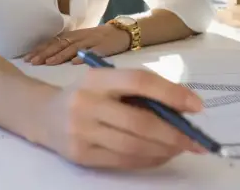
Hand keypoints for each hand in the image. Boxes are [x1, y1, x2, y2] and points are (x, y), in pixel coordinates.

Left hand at [24, 24, 130, 65]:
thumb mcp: (80, 41)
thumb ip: (66, 47)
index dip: (39, 50)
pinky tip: (75, 63)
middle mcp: (78, 38)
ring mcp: (91, 42)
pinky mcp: (103, 47)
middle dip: (44, 54)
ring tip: (48, 63)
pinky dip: (84, 57)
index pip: (52, 42)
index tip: (26, 59)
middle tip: (32, 62)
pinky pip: (93, 52)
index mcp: (71, 37)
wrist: (121, 32)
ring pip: (72, 48)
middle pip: (59, 45)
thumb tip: (46, 58)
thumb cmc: (97, 39)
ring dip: (59, 56)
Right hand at [36, 67, 206, 168]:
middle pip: (140, 122)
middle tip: (197, 140)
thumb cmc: (85, 95)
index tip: (196, 106)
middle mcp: (86, 104)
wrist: (42, 114)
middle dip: (175, 133)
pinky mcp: (81, 155)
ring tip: (180, 147)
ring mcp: (81, 131)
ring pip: (134, 146)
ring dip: (165, 149)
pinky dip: (148, 159)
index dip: (171, 93)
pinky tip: (160, 154)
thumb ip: (137, 91)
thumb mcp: (104, 82)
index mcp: (95, 79)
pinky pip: (124, 161)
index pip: (138, 81)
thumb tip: (183, 108)